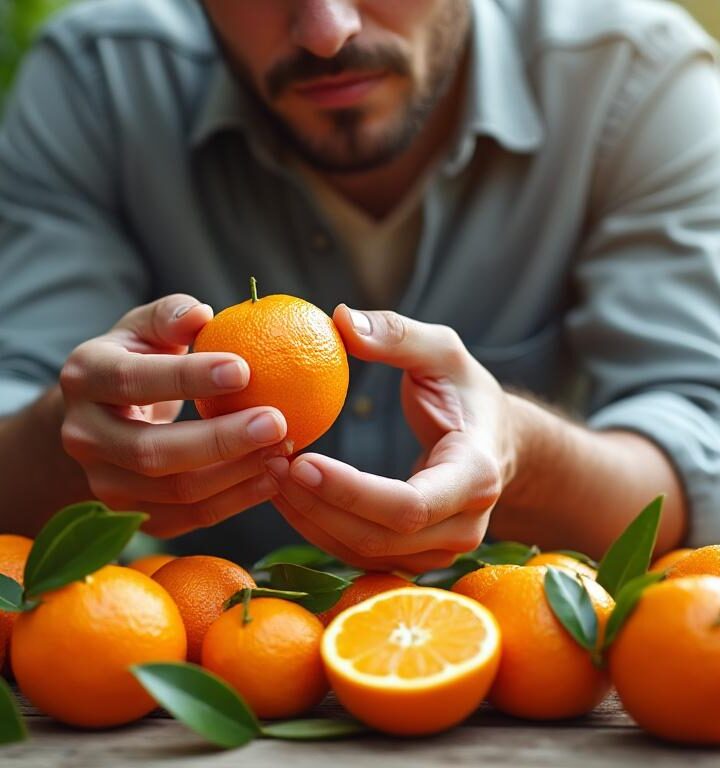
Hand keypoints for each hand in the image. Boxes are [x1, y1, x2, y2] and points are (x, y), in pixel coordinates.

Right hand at [59, 294, 291, 537]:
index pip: (132, 380)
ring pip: (173, 492)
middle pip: (151, 451)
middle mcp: (84, 435)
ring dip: (235, 475)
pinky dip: (234, 502)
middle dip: (220, 440)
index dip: (187, 377)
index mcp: (86, 377)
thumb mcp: (145, 328)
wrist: (102, 416)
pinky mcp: (130, 512)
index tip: (245, 370)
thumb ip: (170, 316)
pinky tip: (272, 480)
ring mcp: (103, 482)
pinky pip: (186, 518)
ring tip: (282, 452)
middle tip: (276, 423)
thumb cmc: (137, 360)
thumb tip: (201, 313)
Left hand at [267, 305, 517, 572]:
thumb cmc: (467, 393)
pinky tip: (289, 492)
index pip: (409, 505)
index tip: (299, 461)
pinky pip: (359, 554)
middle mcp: (463, 527)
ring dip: (308, 518)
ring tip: (268, 473)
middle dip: (315, 505)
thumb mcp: (443, 352)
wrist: (494, 443)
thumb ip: (398, 335)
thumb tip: (341, 319)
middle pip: (377, 537)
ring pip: (362, 552)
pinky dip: (318, 527)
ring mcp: (439, 550)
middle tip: (268, 463)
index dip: (351, 492)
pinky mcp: (415, 556)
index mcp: (476, 477)